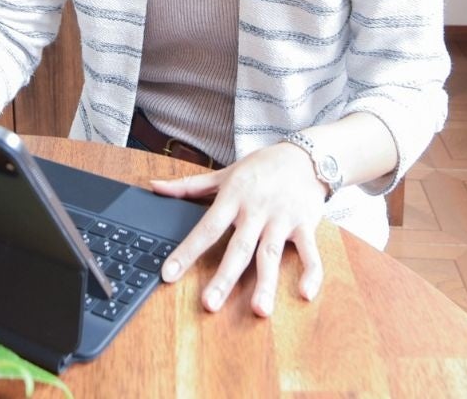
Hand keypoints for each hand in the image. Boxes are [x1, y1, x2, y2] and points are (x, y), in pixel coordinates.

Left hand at [151, 142, 325, 316]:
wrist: (303, 156)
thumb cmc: (260, 167)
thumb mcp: (224, 174)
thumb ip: (189, 185)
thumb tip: (155, 186)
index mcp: (232, 198)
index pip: (206, 228)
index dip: (187, 251)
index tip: (169, 274)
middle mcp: (255, 211)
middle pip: (238, 248)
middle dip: (224, 278)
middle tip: (210, 304)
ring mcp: (281, 219)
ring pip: (271, 255)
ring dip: (266, 283)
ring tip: (259, 310)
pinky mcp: (305, 225)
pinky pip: (310, 252)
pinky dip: (311, 273)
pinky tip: (305, 295)